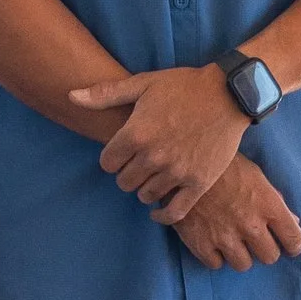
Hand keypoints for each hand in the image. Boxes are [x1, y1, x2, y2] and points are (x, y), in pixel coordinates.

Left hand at [68, 62, 246, 217]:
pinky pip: (173, 212)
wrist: (229, 94)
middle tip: (138, 164)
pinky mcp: (198, 184)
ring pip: (145, 196)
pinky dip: (162, 216)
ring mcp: (176, 172)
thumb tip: (71, 97)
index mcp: (136, 133)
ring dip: (145, 188)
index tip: (122, 153)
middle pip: (124, 182)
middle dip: (127, 173)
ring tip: (153, 176)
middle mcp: (153, 156)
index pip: (107, 163)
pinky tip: (158, 210)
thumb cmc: (183, 86)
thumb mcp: (143, 83)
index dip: (112, 158)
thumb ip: (105, 95)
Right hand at [171, 154, 300, 271]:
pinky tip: (212, 240)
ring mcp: (225, 237)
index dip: (294, 245)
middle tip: (255, 239)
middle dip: (264, 248)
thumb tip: (294, 221)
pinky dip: (215, 255)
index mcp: (268, 205)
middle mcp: (250, 225)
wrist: (184, 162)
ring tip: (232, 240)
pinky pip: (216, 265)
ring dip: (240, 254)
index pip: (294, 239)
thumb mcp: (256, 176)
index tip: (288, 245)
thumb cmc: (225, 166)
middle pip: (270, 257)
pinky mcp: (200, 244)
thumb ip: (275, 201)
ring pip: (244, 265)